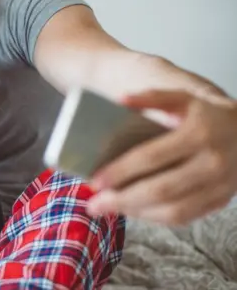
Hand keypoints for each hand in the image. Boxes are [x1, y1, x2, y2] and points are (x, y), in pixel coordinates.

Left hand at [87, 89, 236, 225]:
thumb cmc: (207, 114)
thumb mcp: (182, 97)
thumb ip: (152, 97)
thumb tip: (121, 99)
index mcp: (198, 134)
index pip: (151, 157)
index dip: (120, 171)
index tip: (95, 180)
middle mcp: (212, 163)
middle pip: (160, 189)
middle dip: (122, 199)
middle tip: (94, 203)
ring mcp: (220, 185)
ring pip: (173, 210)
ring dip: (136, 212)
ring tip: (108, 208)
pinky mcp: (221, 200)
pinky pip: (185, 217)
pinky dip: (155, 217)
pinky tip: (133, 210)